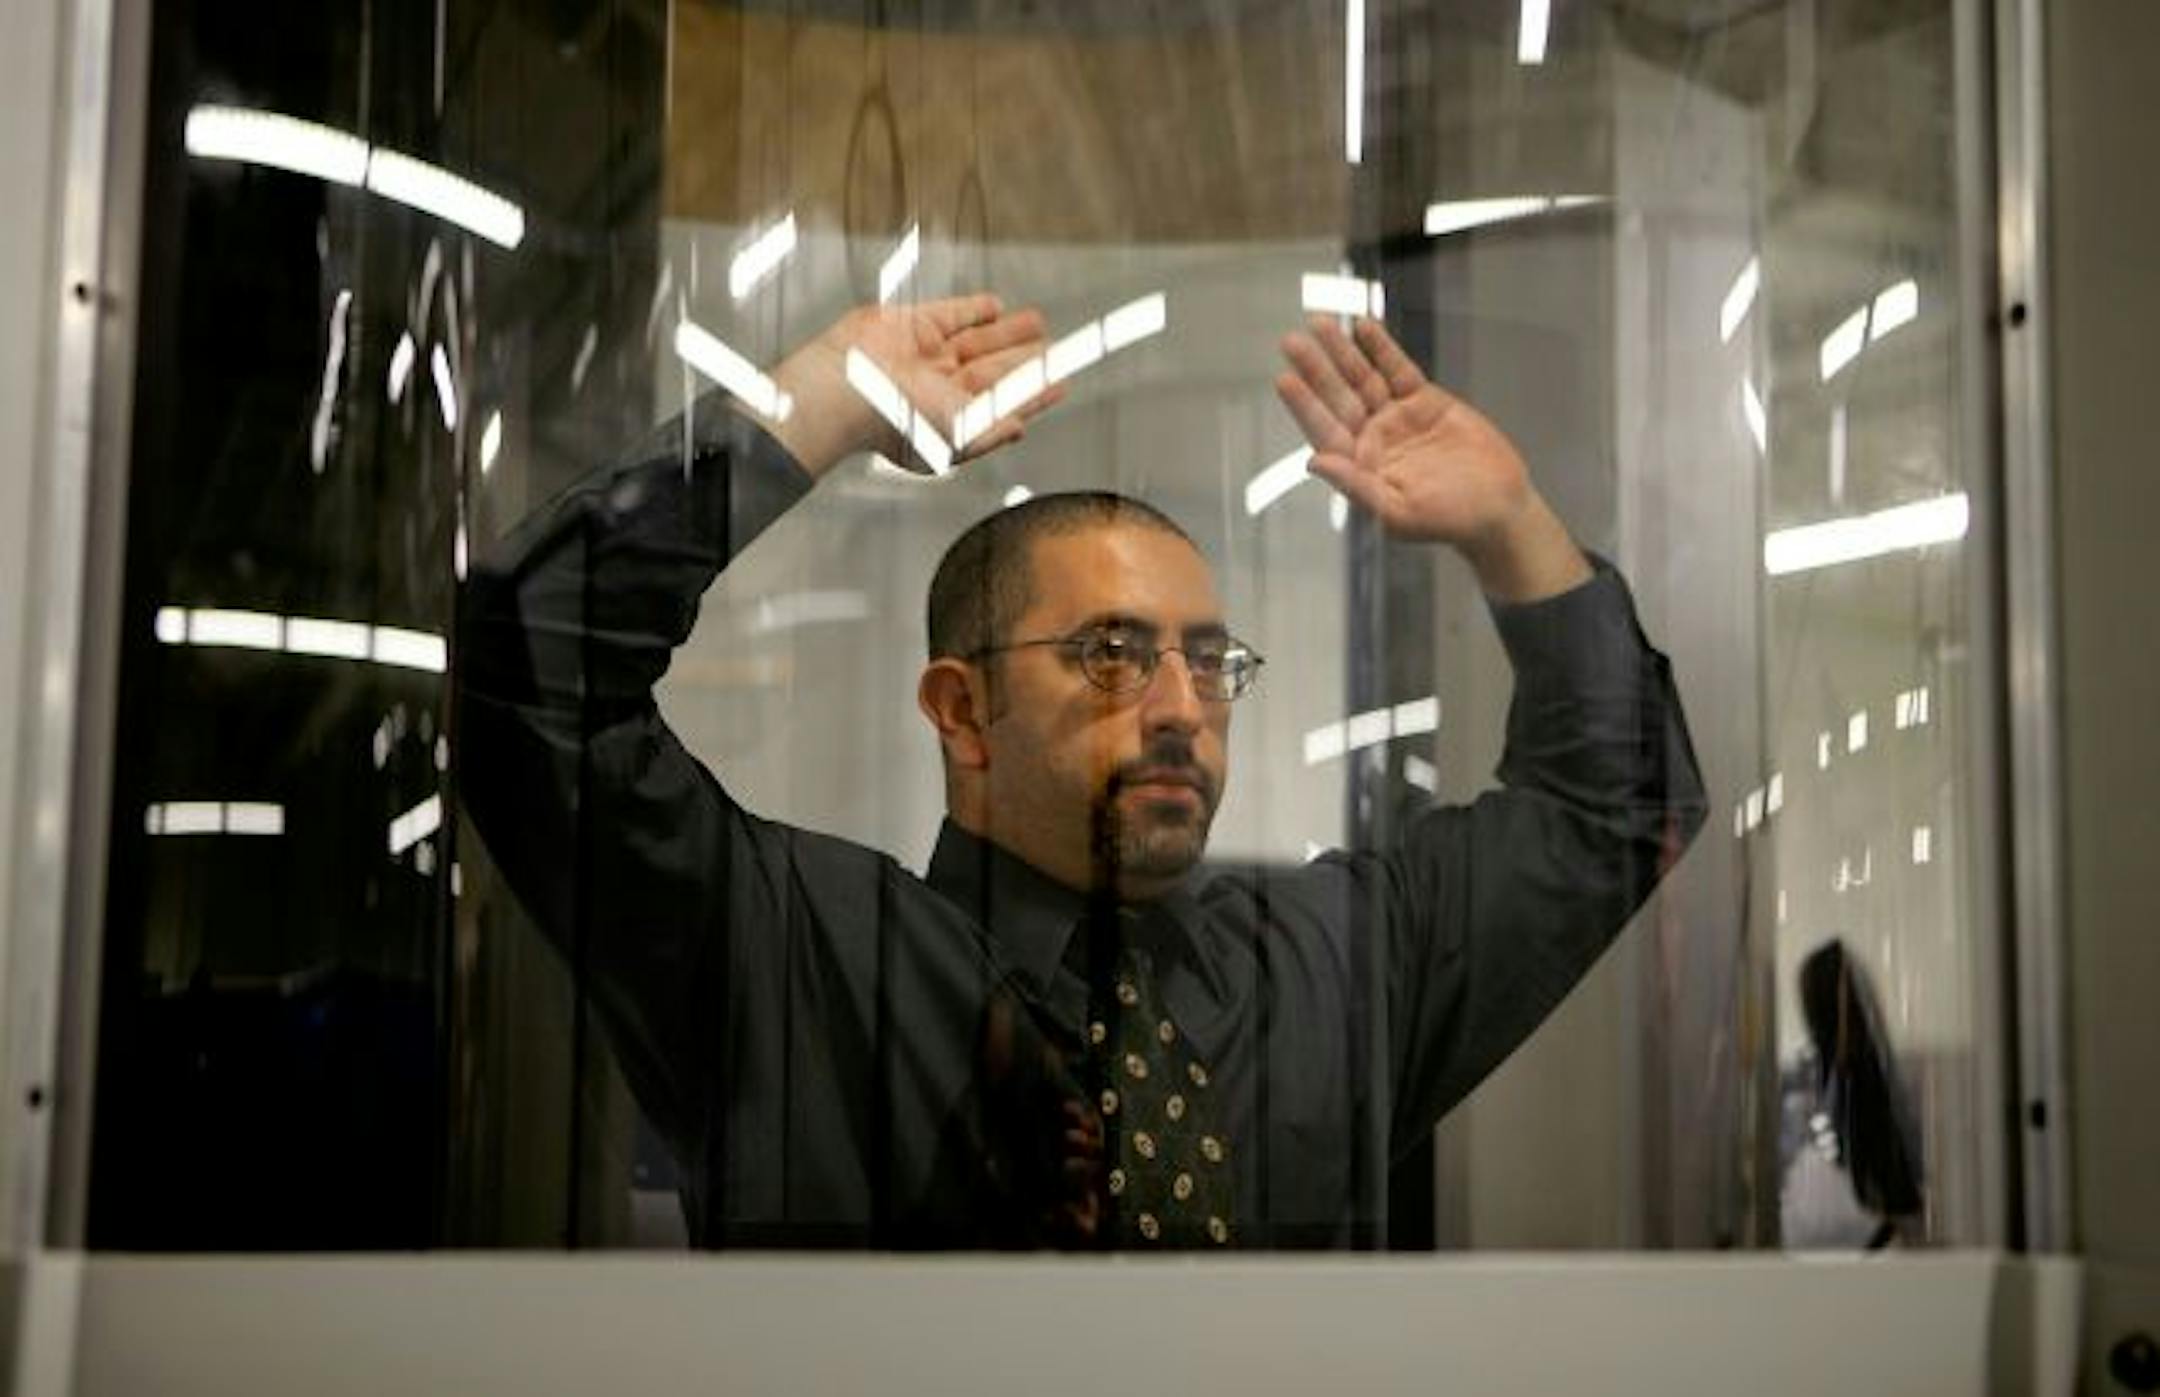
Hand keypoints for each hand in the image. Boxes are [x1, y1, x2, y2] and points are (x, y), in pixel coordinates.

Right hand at [770, 293, 1063, 477]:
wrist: (850, 388)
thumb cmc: (898, 422)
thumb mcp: (958, 436)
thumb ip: (993, 431)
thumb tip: (1020, 430)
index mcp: (954, 417)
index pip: (1004, 403)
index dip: (1033, 394)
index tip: (1060, 384)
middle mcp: (941, 387)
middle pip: (994, 370)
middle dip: (1025, 361)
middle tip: (1056, 349)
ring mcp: (928, 354)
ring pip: (978, 341)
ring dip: (1009, 333)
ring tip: (1037, 323)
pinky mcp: (914, 323)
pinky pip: (952, 314)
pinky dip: (974, 310)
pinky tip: (996, 308)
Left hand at [1275, 315, 1589, 600]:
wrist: (1498, 507)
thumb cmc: (1447, 520)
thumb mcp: (1397, 511)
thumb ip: (1355, 485)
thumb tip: (1313, 463)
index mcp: (1359, 465)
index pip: (1324, 429)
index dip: (1305, 405)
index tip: (1285, 379)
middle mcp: (1372, 438)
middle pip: (1338, 397)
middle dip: (1316, 369)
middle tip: (1291, 341)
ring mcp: (1397, 417)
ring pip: (1364, 377)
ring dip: (1342, 351)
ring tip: (1319, 323)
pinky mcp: (1424, 401)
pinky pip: (1398, 369)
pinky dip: (1382, 348)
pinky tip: (1364, 327)